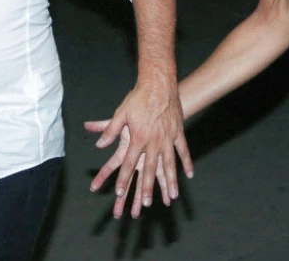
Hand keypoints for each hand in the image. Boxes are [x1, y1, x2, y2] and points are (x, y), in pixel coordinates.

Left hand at [87, 82, 192, 217]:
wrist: (159, 84)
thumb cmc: (138, 98)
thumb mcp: (120, 113)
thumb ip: (110, 130)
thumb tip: (99, 145)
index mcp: (137, 138)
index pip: (128, 163)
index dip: (123, 179)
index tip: (119, 193)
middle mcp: (153, 141)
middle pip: (149, 169)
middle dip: (147, 188)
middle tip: (146, 203)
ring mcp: (168, 138)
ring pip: (169, 164)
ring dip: (170, 181)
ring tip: (172, 196)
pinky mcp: (178, 132)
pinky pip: (183, 151)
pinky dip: (187, 163)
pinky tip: (189, 174)